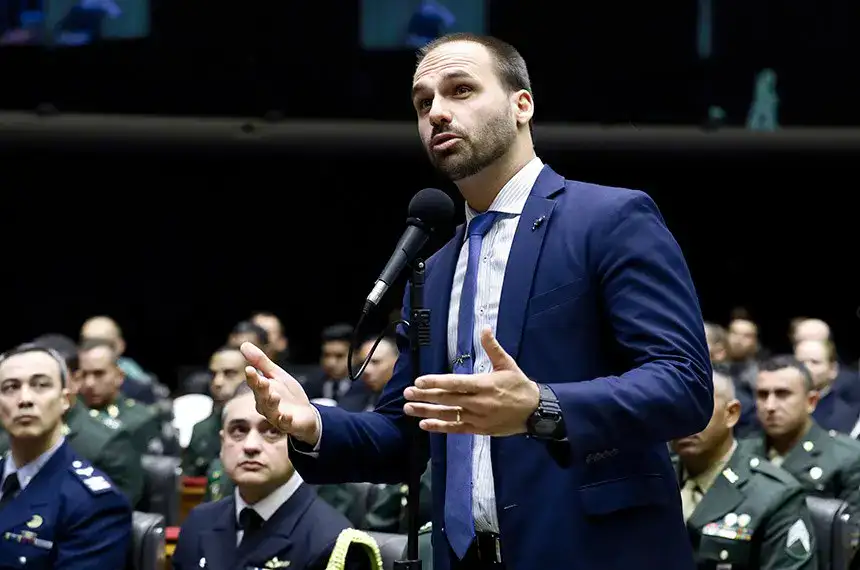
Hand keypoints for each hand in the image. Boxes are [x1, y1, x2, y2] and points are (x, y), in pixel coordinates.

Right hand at [239, 342, 320, 445]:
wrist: (305, 415)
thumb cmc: (288, 394)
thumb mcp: (277, 375)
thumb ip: (261, 362)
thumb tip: (243, 344)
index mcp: (261, 391)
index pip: (255, 383)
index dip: (252, 377)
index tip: (249, 369)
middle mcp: (265, 404)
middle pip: (260, 397)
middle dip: (260, 389)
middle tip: (262, 381)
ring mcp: (276, 415)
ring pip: (270, 411)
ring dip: (271, 403)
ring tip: (274, 395)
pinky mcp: (288, 424)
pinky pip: (284, 423)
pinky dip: (285, 420)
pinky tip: (287, 416)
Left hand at [403, 328, 539, 434]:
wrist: (535, 412)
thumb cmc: (519, 386)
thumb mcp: (508, 364)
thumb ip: (493, 348)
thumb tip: (484, 328)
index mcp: (484, 385)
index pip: (455, 383)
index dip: (436, 382)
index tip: (419, 381)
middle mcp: (478, 402)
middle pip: (447, 399)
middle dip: (425, 396)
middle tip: (407, 393)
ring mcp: (477, 418)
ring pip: (448, 415)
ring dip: (427, 412)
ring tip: (409, 408)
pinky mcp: (478, 429)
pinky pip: (456, 429)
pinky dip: (440, 427)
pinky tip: (425, 424)